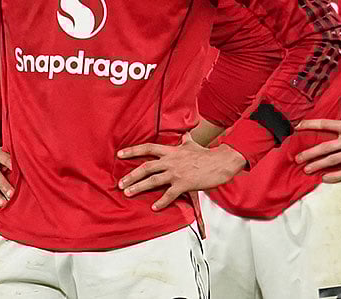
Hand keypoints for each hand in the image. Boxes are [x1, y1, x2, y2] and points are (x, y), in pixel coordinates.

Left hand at [116, 135, 246, 210]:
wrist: (221, 162)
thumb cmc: (206, 154)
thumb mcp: (193, 144)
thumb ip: (186, 140)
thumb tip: (185, 134)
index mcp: (171, 151)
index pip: (148, 148)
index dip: (132, 151)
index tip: (120, 154)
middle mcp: (171, 161)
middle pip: (146, 167)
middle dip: (131, 175)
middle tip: (120, 183)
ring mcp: (176, 173)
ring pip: (153, 180)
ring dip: (139, 187)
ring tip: (128, 193)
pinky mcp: (184, 184)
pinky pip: (170, 194)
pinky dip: (161, 201)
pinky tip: (154, 207)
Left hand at [295, 110, 340, 181]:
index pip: (325, 124)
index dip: (310, 125)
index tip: (297, 127)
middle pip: (325, 147)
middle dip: (309, 153)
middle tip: (297, 158)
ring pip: (333, 160)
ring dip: (318, 165)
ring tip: (306, 169)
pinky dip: (335, 176)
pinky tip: (325, 178)